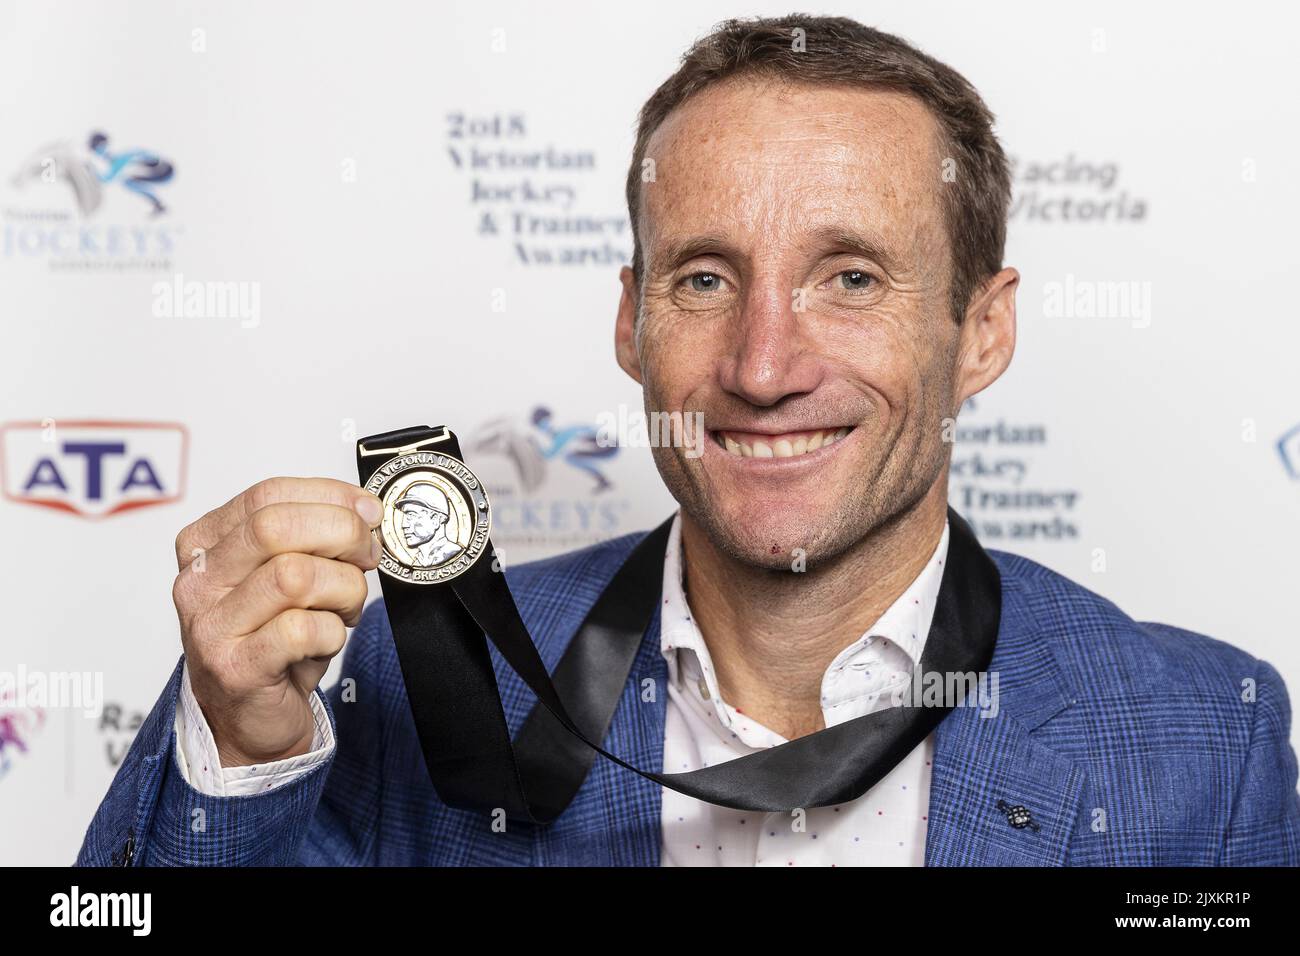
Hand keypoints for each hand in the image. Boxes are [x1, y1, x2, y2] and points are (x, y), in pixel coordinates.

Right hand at [171, 477, 381, 766]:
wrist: (248, 719)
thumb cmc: (273, 641)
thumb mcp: (288, 574)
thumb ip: (314, 535)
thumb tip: (364, 509)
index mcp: (205, 544)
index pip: (267, 494)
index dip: (330, 496)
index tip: (367, 511)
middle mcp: (198, 581)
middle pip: (276, 527)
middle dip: (341, 534)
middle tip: (367, 556)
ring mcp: (210, 627)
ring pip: (295, 576)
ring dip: (343, 588)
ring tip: (345, 608)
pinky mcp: (234, 668)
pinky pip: (302, 630)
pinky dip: (334, 632)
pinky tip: (328, 640)